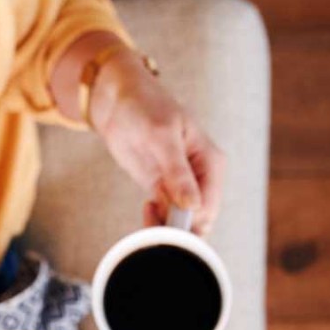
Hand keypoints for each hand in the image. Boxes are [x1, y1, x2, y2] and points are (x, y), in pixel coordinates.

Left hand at [53, 33, 225, 234]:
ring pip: (182, 222)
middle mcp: (201, 177)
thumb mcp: (161, 136)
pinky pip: (165, 216)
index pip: (210, 205)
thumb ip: (177, 172)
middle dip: (179, 229)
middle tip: (153, 219)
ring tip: (147, 210)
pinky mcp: (162, 189)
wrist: (118, 101)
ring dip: (165, 227)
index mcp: (211, 162)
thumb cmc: (145, 108)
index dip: (191, 222)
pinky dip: (156, 220)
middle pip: (200, 219)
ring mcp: (182, 185)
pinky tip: (146, 207)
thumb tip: (194, 205)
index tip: (167, 224)